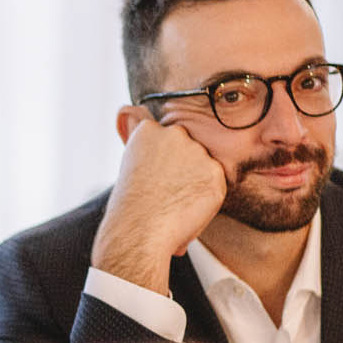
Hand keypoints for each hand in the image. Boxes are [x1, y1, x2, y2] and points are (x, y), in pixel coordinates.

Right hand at [91, 115, 227, 292]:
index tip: (154, 174)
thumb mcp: (128, 162)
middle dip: (180, 167)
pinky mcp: (216, 172)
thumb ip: (141, 140)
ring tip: (174, 204)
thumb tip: (126, 110)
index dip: (160, 157)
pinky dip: (206, 198)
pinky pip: (215, 184)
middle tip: (164, 192)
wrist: (140, 232)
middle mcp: (174, 134)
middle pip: (186, 148)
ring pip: (203, 166)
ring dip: (194, 182)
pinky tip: (187, 209)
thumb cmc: (130, 207)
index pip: (161, 134)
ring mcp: (197, 152)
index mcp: (147, 131)